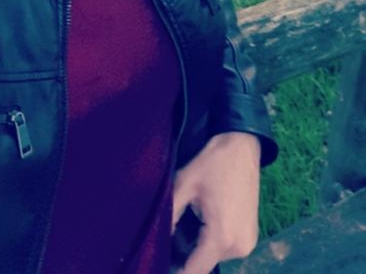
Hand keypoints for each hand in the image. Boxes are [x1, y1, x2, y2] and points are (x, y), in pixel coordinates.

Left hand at [172, 132, 260, 273]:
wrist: (242, 146)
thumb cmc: (212, 163)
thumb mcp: (183, 185)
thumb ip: (169, 216)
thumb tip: (158, 240)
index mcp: (221, 238)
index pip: (194, 271)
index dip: (175, 269)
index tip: (160, 261)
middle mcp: (239, 248)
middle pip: (203, 265)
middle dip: (184, 254)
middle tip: (172, 231)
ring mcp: (248, 244)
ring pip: (213, 258)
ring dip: (198, 247)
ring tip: (189, 220)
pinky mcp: (251, 237)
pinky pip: (225, 249)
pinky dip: (211, 240)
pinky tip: (202, 219)